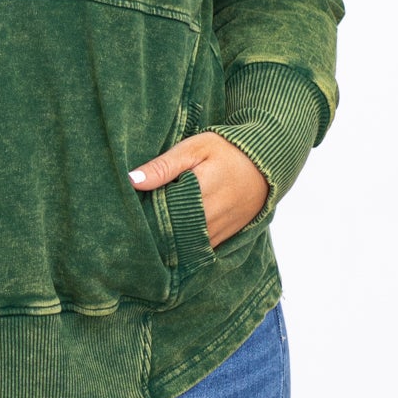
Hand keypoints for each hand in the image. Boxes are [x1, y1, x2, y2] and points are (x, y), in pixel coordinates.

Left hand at [129, 131, 267, 247]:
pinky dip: (184, 246)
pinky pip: (200, 249)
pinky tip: (171, 239)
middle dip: (154, 232)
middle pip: (172, 234)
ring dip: (168, 242)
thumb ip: (164, 166)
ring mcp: (221, 230)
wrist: (267, 163)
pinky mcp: (226, 237)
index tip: (130, 215)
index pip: (163, 213)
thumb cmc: (228, 150)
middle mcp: (212, 216)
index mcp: (201, 191)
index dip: (145, 217)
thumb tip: (132, 180)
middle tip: (133, 229)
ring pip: (185, 246)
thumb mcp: (195, 148)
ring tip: (149, 235)